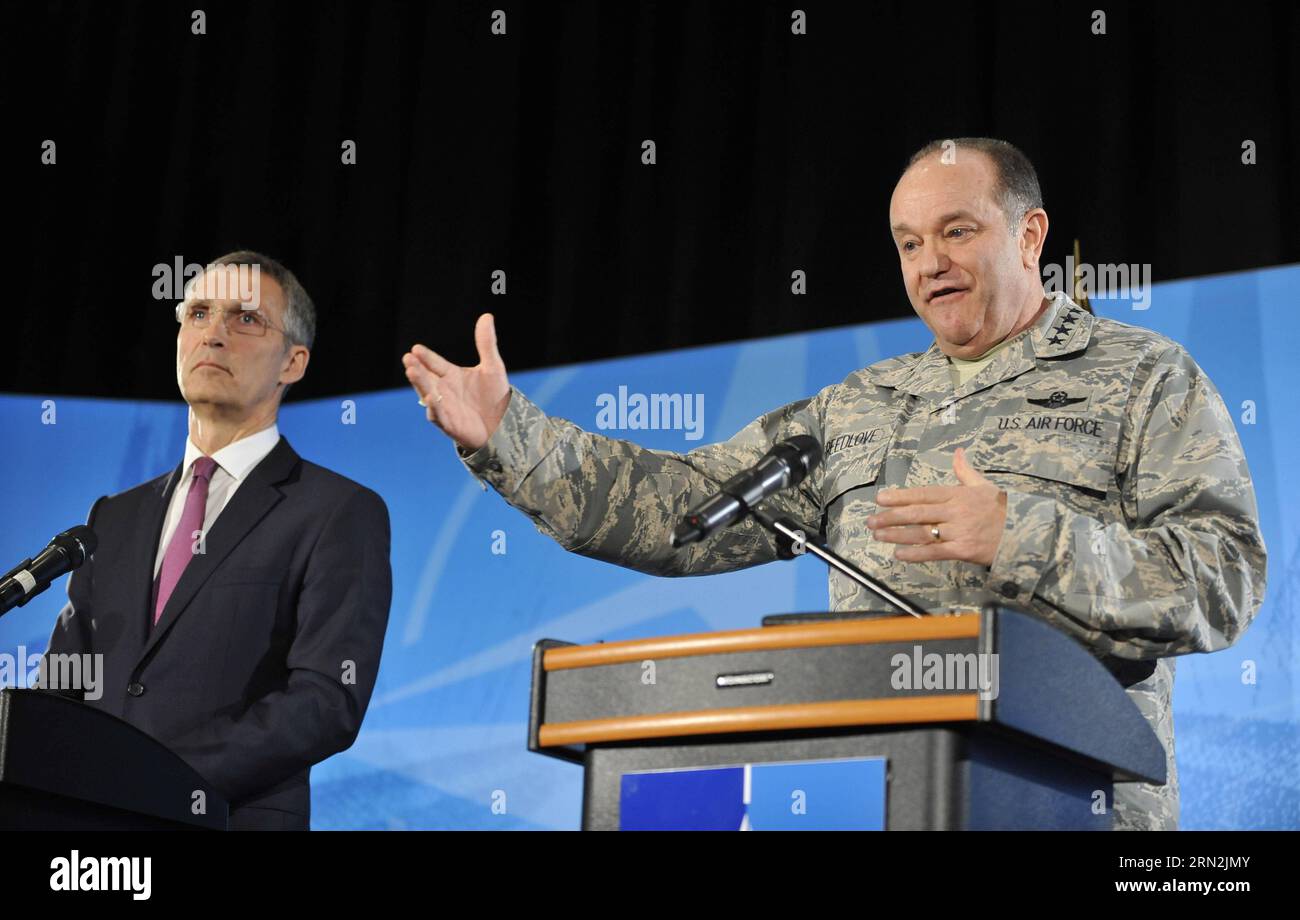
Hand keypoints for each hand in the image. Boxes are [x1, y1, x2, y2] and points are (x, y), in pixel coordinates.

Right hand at [402, 313, 510, 450]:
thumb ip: (486, 343)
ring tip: (412, 372)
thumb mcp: (493, 367)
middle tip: (408, 358)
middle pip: (426, 377)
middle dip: (417, 368)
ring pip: (428, 394)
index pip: (434, 363)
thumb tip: (487, 316)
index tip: (416, 348)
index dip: (426, 356)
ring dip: (420, 384)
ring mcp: (444, 406)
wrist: (504, 424)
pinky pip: (438, 415)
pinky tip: (430, 398)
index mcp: (450, 375)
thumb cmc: (495, 396)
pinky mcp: (449, 424)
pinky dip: (434, 407)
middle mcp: (443, 389)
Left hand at [866, 447, 1006, 566]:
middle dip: (890, 517)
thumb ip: (965, 471)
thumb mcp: (984, 485)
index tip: (880, 498)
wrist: (1026, 532)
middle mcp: (956, 511)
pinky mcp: (963, 550)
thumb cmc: (1001, 509)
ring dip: (897, 535)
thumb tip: (958, 452)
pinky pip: (935, 552)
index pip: (923, 494)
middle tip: (871, 521)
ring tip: (878, 536)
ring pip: (922, 533)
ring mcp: (959, 531)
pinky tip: (899, 555)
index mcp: (957, 494)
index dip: (900, 496)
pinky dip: (915, 554)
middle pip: (917, 513)